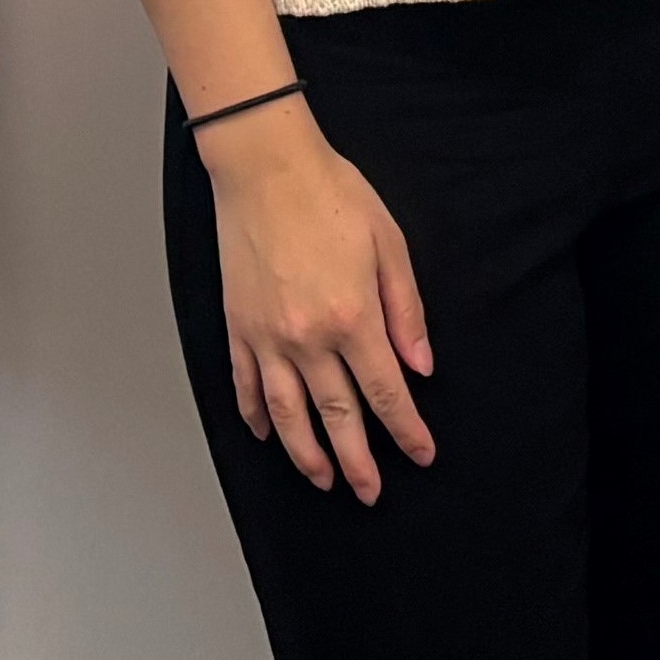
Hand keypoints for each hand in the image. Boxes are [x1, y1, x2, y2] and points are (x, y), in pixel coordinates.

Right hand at [201, 102, 437, 496]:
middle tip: (370, 493)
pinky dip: (256, 415)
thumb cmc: (331, 194)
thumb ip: (406, 310)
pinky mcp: (238, 327)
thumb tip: (420, 365)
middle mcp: (308, 338)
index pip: (385, 392)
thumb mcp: (390, 244)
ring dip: (307, 454)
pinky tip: (267, 434)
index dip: (406, 430)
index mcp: (353, 318)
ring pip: (288, 414)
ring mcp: (267, 336)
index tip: (421, 455)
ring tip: (323, 480)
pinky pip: (246, 385)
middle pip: (337, 416)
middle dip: (358, 462)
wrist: (266, 167)